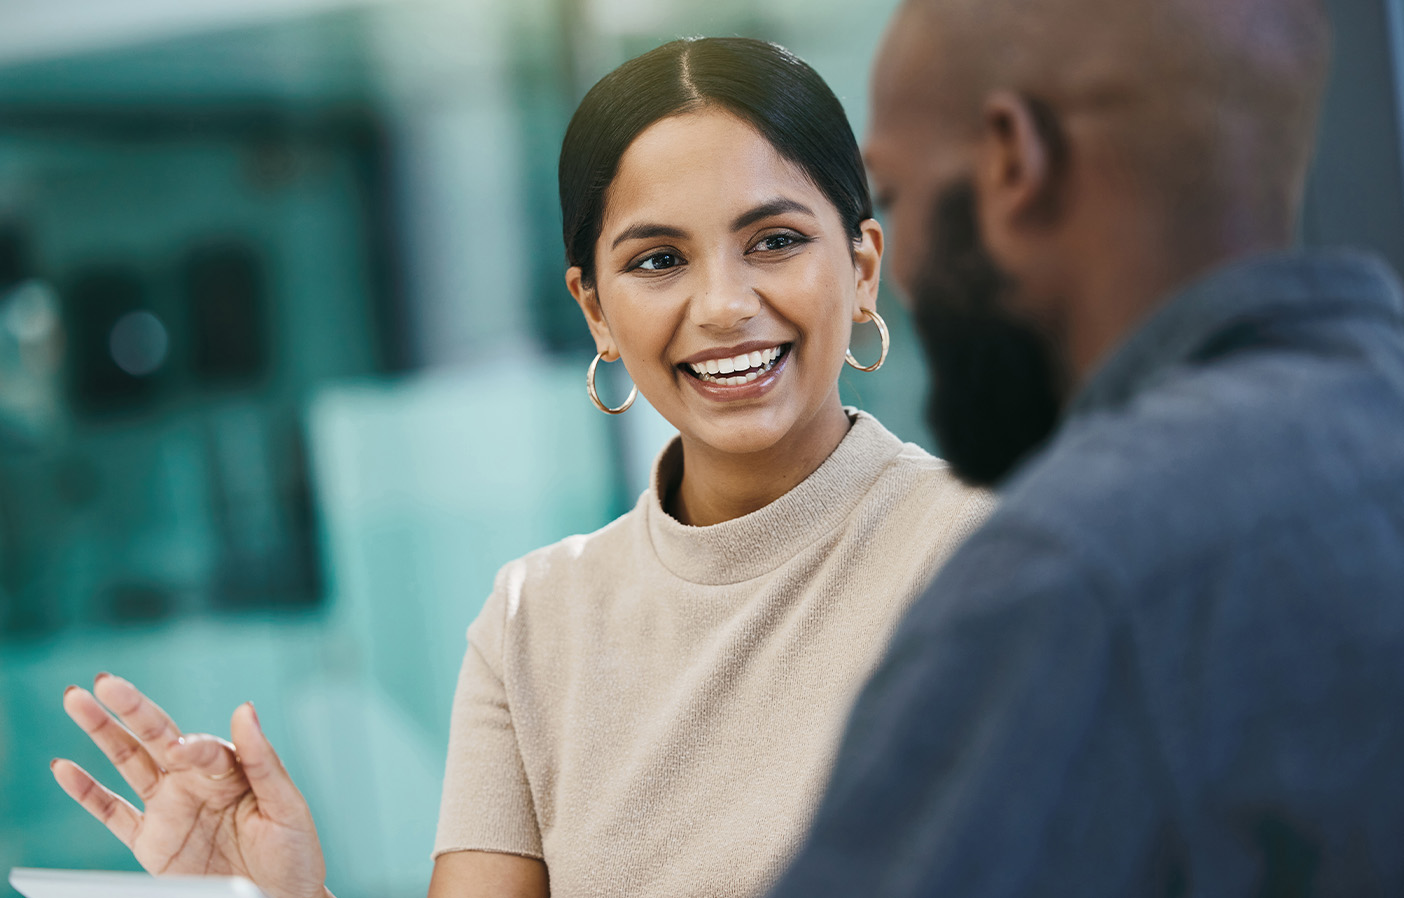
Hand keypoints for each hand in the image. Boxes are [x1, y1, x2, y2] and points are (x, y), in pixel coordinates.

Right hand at [53, 674, 328, 897]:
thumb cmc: (292, 852)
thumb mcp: (286, 805)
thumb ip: (263, 760)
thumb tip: (245, 708)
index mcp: (232, 770)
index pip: (203, 748)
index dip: (190, 746)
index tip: (179, 750)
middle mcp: (196, 781)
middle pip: (157, 736)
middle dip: (131, 709)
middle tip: (105, 682)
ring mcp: (170, 808)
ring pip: (128, 762)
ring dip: (102, 732)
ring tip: (75, 699)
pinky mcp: (151, 841)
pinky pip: (112, 813)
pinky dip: (87, 792)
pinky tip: (64, 768)